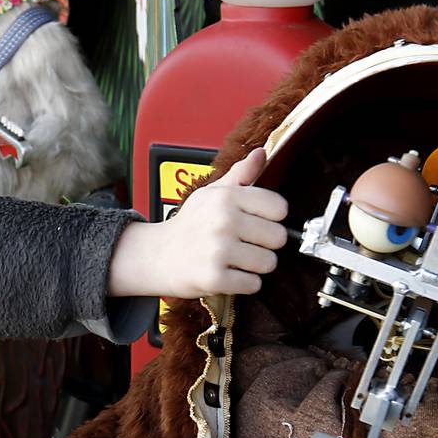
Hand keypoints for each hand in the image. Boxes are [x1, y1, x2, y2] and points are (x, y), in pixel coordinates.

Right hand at [109, 147, 288, 298]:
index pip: (279, 208)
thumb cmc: (191, 224)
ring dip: (255, 266)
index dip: (271, 218)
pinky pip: (253, 285)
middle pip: (278, 238)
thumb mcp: (212, 193)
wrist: (158, 255)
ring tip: (235, 259)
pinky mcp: (214, 278)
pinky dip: (244, 284)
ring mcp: (218, 250)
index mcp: (226, 197)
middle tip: (244, 244)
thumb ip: (241, 174)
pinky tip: (228, 274)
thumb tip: (261, 152)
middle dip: (265, 245)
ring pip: (268, 263)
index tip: (257, 222)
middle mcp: (223, 221)